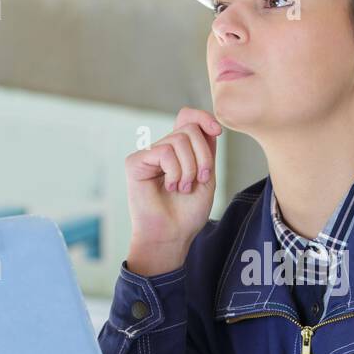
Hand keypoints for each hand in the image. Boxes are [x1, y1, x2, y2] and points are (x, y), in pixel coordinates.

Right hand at [125, 107, 221, 256]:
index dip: (203, 118)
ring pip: (179, 140)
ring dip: (189, 169)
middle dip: (203, 156)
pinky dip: (175, 172)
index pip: (187, 118)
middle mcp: (163, 149)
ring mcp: (148, 154)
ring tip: (183, 188)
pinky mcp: (135, 161)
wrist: (172, 235)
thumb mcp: (206, 177)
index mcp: (180, 151)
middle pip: (189, 129)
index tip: (218, 131)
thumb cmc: (188, 212)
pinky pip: (164, 152)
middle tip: (200, 180)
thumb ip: (207, 150)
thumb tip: (209, 125)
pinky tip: (170, 187)